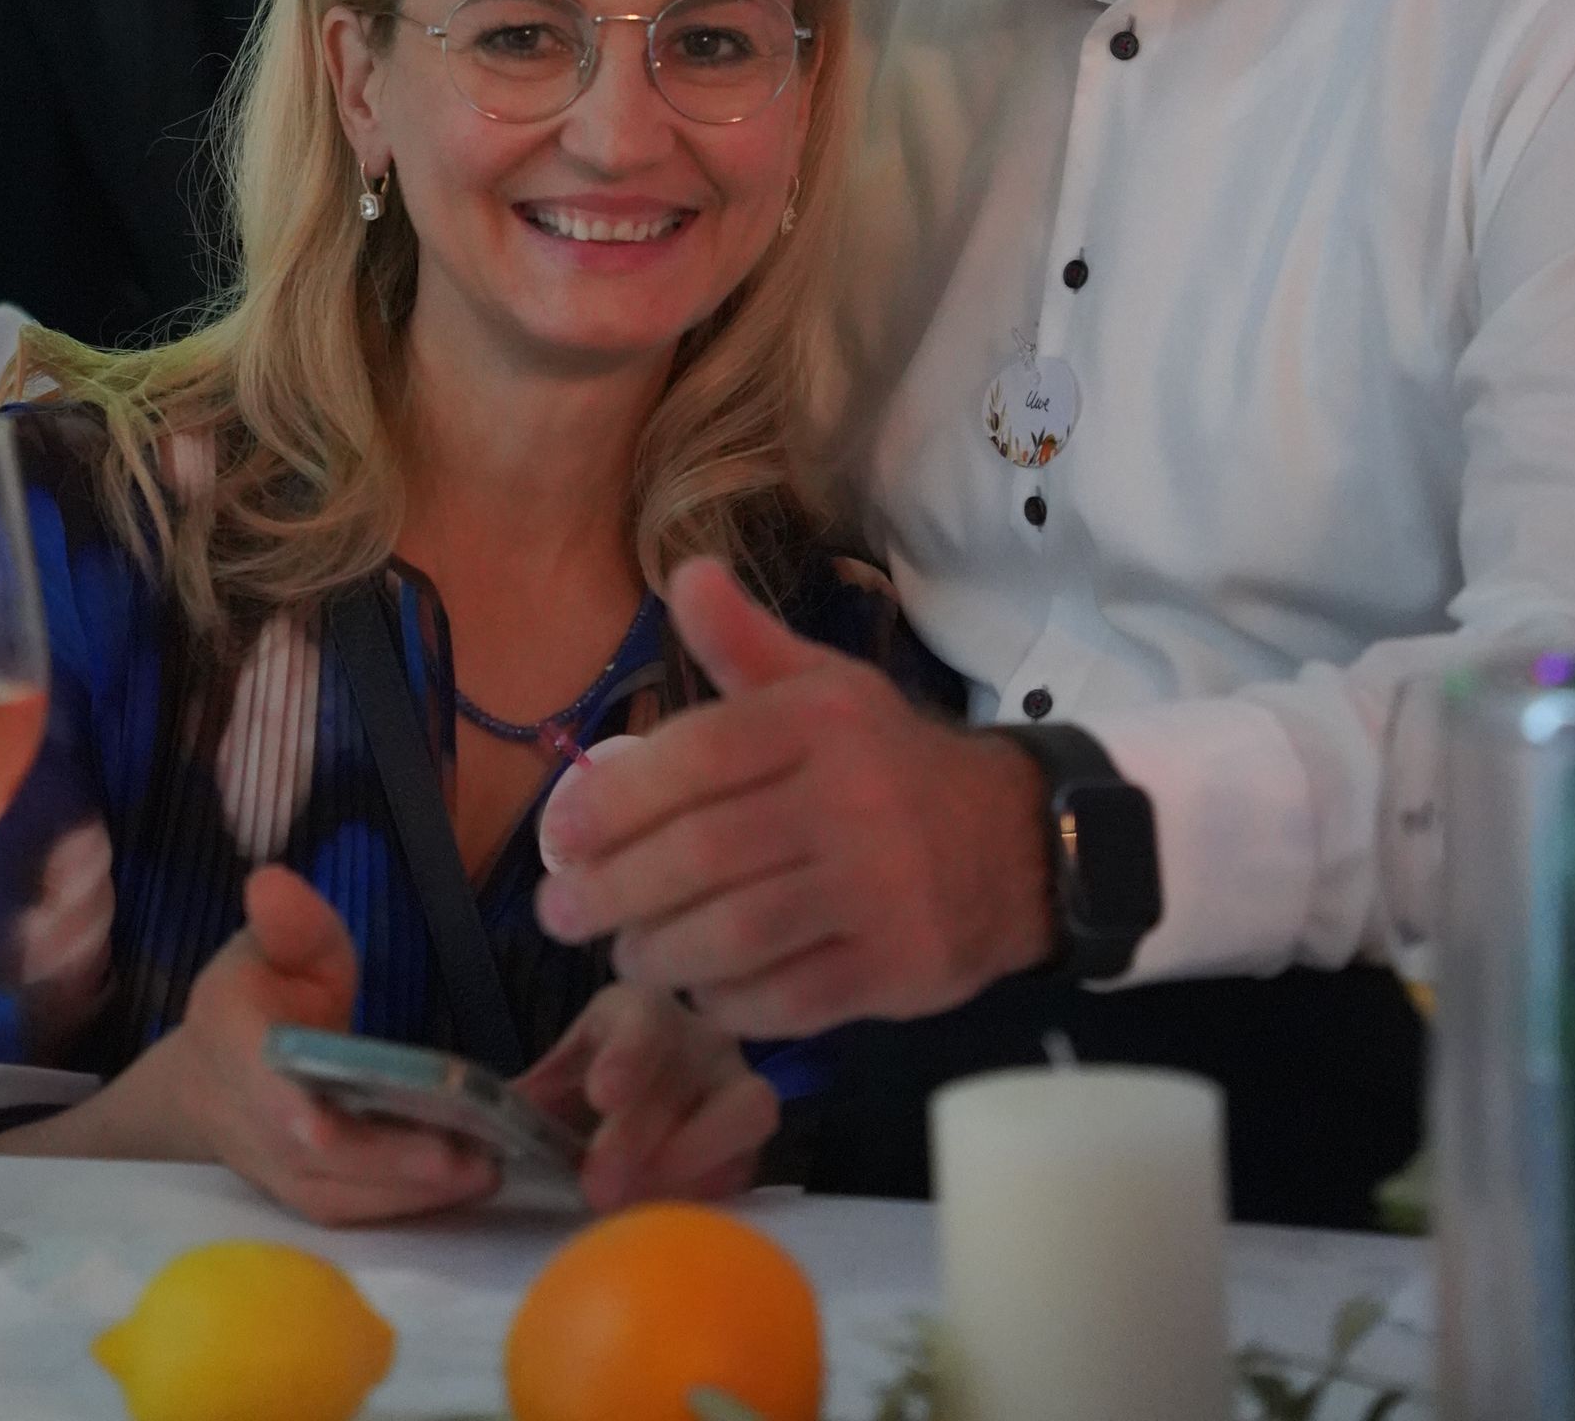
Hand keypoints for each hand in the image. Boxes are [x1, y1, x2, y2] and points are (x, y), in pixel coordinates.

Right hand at [149, 865, 500, 1224]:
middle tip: (477, 1152)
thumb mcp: (271, 942)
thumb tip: (273, 883)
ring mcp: (277, 1172)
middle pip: (318, 1159)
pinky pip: (355, 1211)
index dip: (292, 1113)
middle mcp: (252, 1123)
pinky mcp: (308, 1197)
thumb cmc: (258, 995)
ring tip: (489, 1167)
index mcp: (234, 1047)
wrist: (212, 1077)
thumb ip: (287, 921)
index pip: (260, 1087)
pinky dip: (409, 1203)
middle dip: (393, 1160)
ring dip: (414, 1190)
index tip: (329, 1127)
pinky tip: (467, 1181)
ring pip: (341, 1197)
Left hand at [515, 983, 778, 1209]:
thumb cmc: (595, 1090)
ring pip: (746, 1109)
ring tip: (638, 1204)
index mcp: (641, 1009)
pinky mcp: (755, 1141)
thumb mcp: (557, 1081)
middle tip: (597, 1186)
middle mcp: (701, 1037)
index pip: (643, 1020)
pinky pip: (751, 1161)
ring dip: (690, 1159)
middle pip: (686, 1072)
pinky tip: (672, 1215)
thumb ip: (528, 1102)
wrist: (651, 1104)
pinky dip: (712, 1190)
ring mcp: (739, 1083)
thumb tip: (484, 1132)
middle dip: (640, 1132)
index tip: (602, 1094)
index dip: (626, 1056)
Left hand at [535, 559, 1052, 1036]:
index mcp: (822, 722)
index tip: (561, 835)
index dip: (617, 799)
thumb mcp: (825, 687)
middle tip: (561, 913)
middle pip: (706, 853)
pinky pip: (785, 998)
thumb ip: (744, 642)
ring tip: (624, 953)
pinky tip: (696, 990)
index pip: (701, 756)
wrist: (1013, 844)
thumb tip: (684, 572)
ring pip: (738, 933)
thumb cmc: (889, 763)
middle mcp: (851, 800)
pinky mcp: (894, 968)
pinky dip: (725, 1001)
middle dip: (615, 890)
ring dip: (660, 952)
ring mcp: (877, 891)